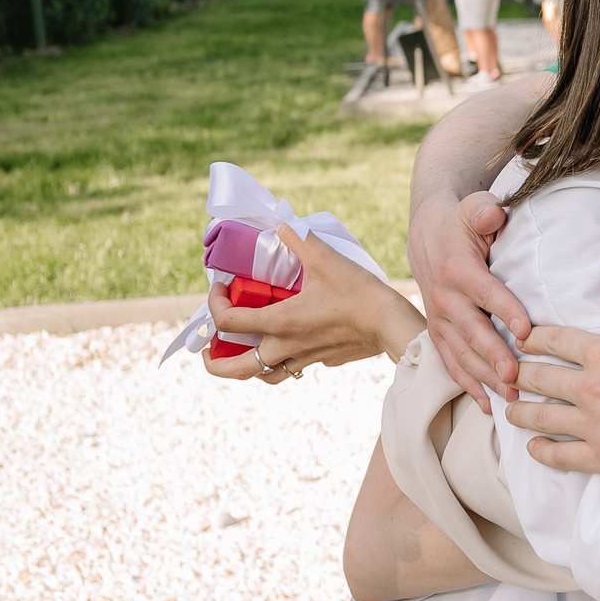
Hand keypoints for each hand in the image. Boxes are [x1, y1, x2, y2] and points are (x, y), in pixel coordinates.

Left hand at [202, 225, 423, 381]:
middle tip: (208, 350)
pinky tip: (293, 342)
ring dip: (248, 366)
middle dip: (213, 363)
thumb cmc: (358, 293)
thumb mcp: (325, 258)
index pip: (227, 322)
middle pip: (235, 369)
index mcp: (280, 322)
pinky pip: (294, 367)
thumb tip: (280, 225)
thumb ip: (297, 238)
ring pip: (264, 375)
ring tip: (245, 351)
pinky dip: (283, 359)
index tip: (220, 288)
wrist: (391, 325)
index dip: (214, 305)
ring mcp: (304, 358)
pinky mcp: (323, 360)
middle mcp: (285, 347)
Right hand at [409, 189, 530, 402]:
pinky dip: (468, 386)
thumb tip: (492, 215)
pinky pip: (451, 364)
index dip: (506, 310)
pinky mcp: (438, 334)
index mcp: (457, 269)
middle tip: (517, 377)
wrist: (427, 234)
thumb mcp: (471, 208)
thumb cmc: (460, 223)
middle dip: (494, 357)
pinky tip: (488, 406)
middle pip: (472, 332)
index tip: (526, 331)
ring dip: (485, 379)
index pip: (485, 292)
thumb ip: (482, 211)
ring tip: (510, 398)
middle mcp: (444, 298)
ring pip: (462, 354)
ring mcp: (439, 320)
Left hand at [515, 269, 599, 478]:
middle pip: (537, 378)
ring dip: (519, 412)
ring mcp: (594, 424)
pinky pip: (560, 456)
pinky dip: (541, 451)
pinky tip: (533, 447)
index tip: (519, 339)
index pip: (552, 341)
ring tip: (508, 410)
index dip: (530, 338)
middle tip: (505, 374)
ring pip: (540, 417)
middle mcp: (590, 388)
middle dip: (516, 374)